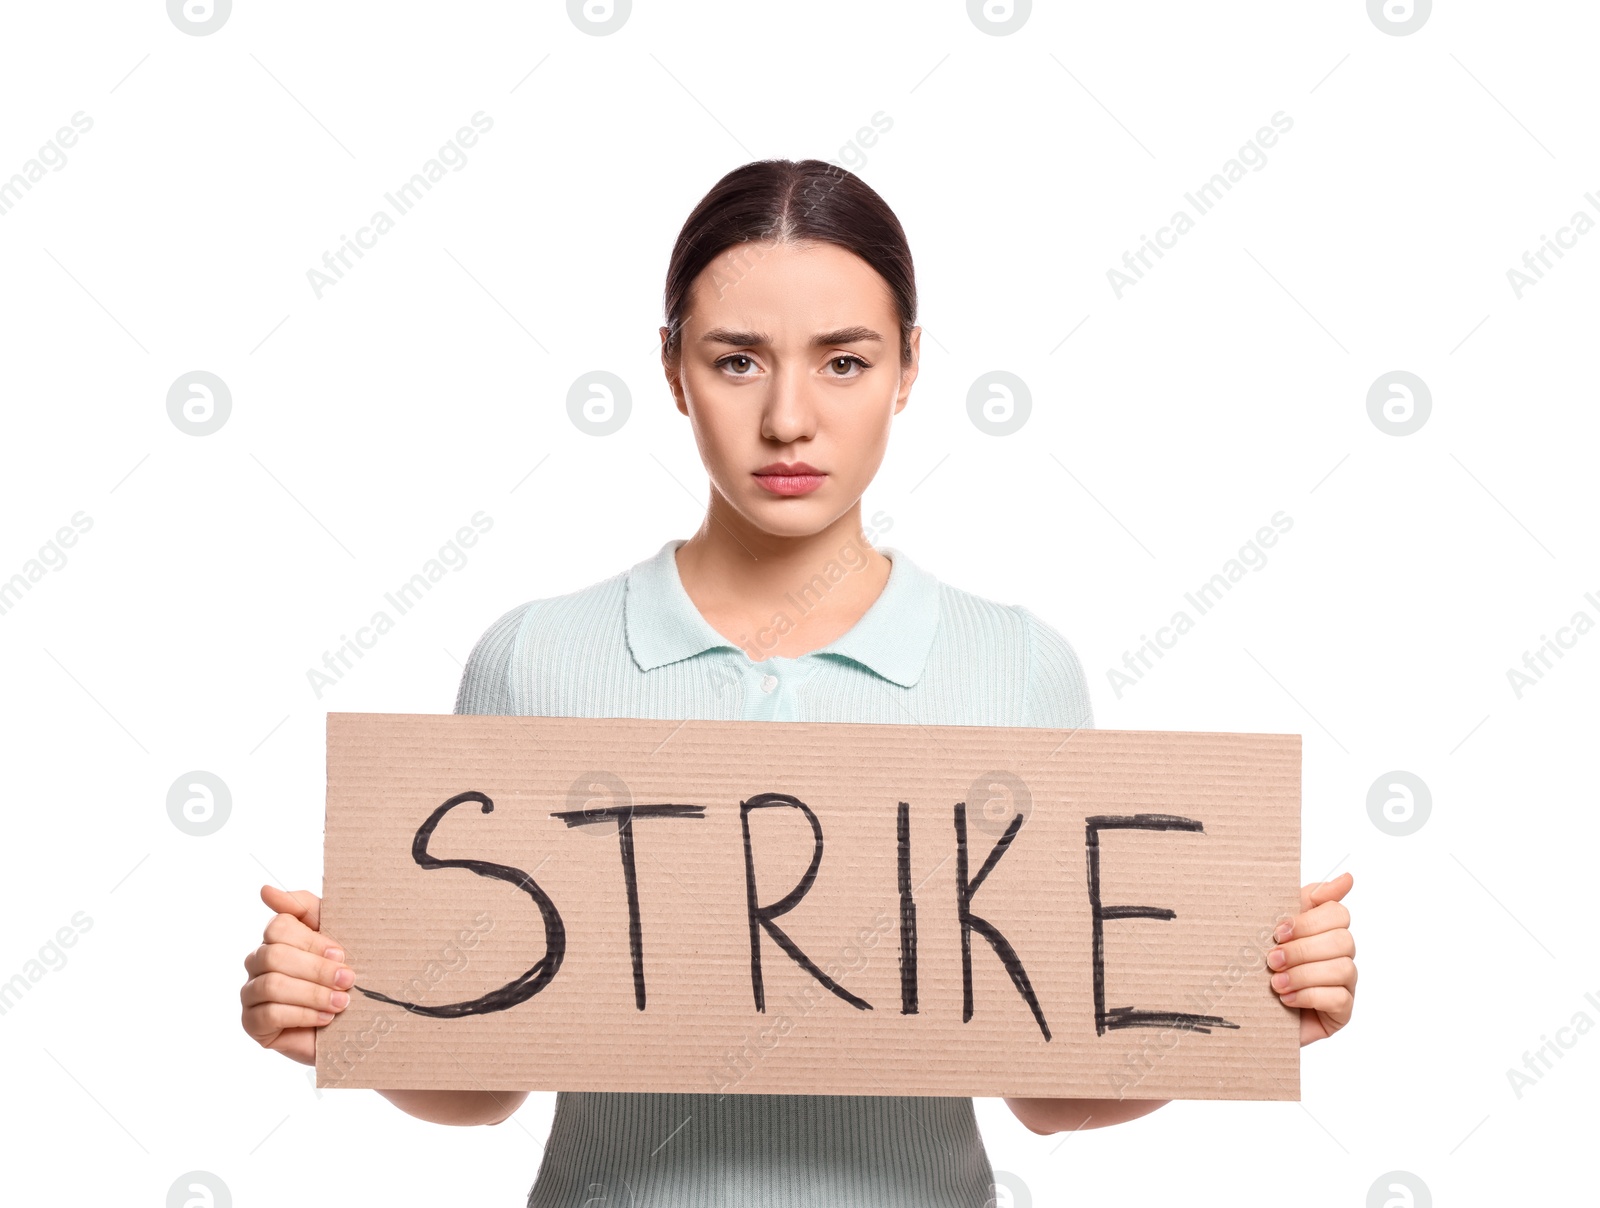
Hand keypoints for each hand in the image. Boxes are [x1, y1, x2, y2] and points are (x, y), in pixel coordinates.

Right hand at [240, 885, 354, 1066]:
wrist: (352, 1022)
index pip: (279, 926)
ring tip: (342, 1002)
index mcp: (276, 937)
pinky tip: (326, 1018)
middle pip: (274, 955)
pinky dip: (303, 1015)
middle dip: (316, 969)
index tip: (341, 953)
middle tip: (348, 979)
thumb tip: (265, 891)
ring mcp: (251, 993)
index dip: (312, 940)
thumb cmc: (342, 974)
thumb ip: (305, 908)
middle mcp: (257, 962)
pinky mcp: (253, 1024)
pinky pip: (270, 1015)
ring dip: (313, 993)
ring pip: (272, 985)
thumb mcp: (334, 934)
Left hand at [1267, 871, 1355, 1045]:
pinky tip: (1287, 1000)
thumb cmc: (1261, 966)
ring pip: (1343, 968)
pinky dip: (1309, 996)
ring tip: (1275, 983)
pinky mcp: (1342, 1012)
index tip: (1279, 931)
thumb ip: (1306, 900)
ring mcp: (1345, 984)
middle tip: (1272, 960)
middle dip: (1302, 949)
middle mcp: (1340, 955)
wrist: (1247, 1011)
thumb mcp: (1275, 928)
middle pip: (1342, 940)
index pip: (1338, 913)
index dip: (1310, 921)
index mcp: (1324, 930)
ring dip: (1303, 974)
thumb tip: (1348, 877)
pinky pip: (1340, 999)